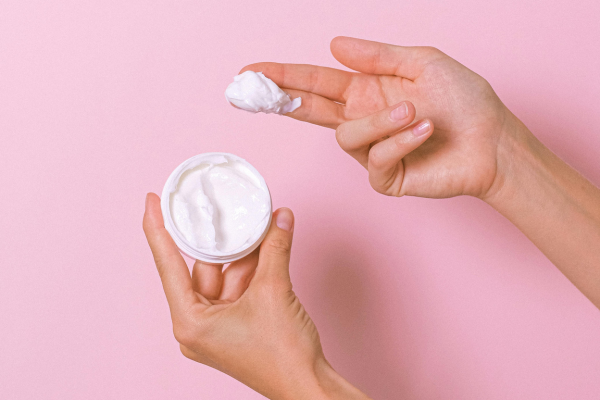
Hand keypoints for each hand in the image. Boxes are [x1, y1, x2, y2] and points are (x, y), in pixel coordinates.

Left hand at [143, 193, 369, 399]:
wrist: (308, 387)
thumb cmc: (283, 356)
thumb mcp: (274, 291)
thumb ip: (275, 249)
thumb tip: (280, 218)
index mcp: (190, 322)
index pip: (168, 265)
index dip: (157, 229)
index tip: (151, 202)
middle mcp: (198, 325)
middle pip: (203, 268)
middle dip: (219, 238)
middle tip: (217, 207)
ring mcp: (217, 327)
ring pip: (226, 276)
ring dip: (244, 253)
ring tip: (257, 223)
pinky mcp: (236, 327)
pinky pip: (239, 288)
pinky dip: (252, 268)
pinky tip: (266, 245)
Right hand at [241, 36, 520, 198]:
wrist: (493, 141)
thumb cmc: (464, 100)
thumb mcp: (422, 63)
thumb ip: (377, 56)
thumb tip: (334, 46)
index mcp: (366, 92)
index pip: (315, 84)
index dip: (282, 77)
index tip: (250, 72)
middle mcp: (363, 120)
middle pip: (308, 111)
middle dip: (281, 99)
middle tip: (254, 90)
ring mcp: (372, 151)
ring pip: (347, 137)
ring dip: (380, 121)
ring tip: (416, 112)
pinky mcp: (385, 177)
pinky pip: (376, 159)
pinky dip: (401, 141)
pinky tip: (425, 131)